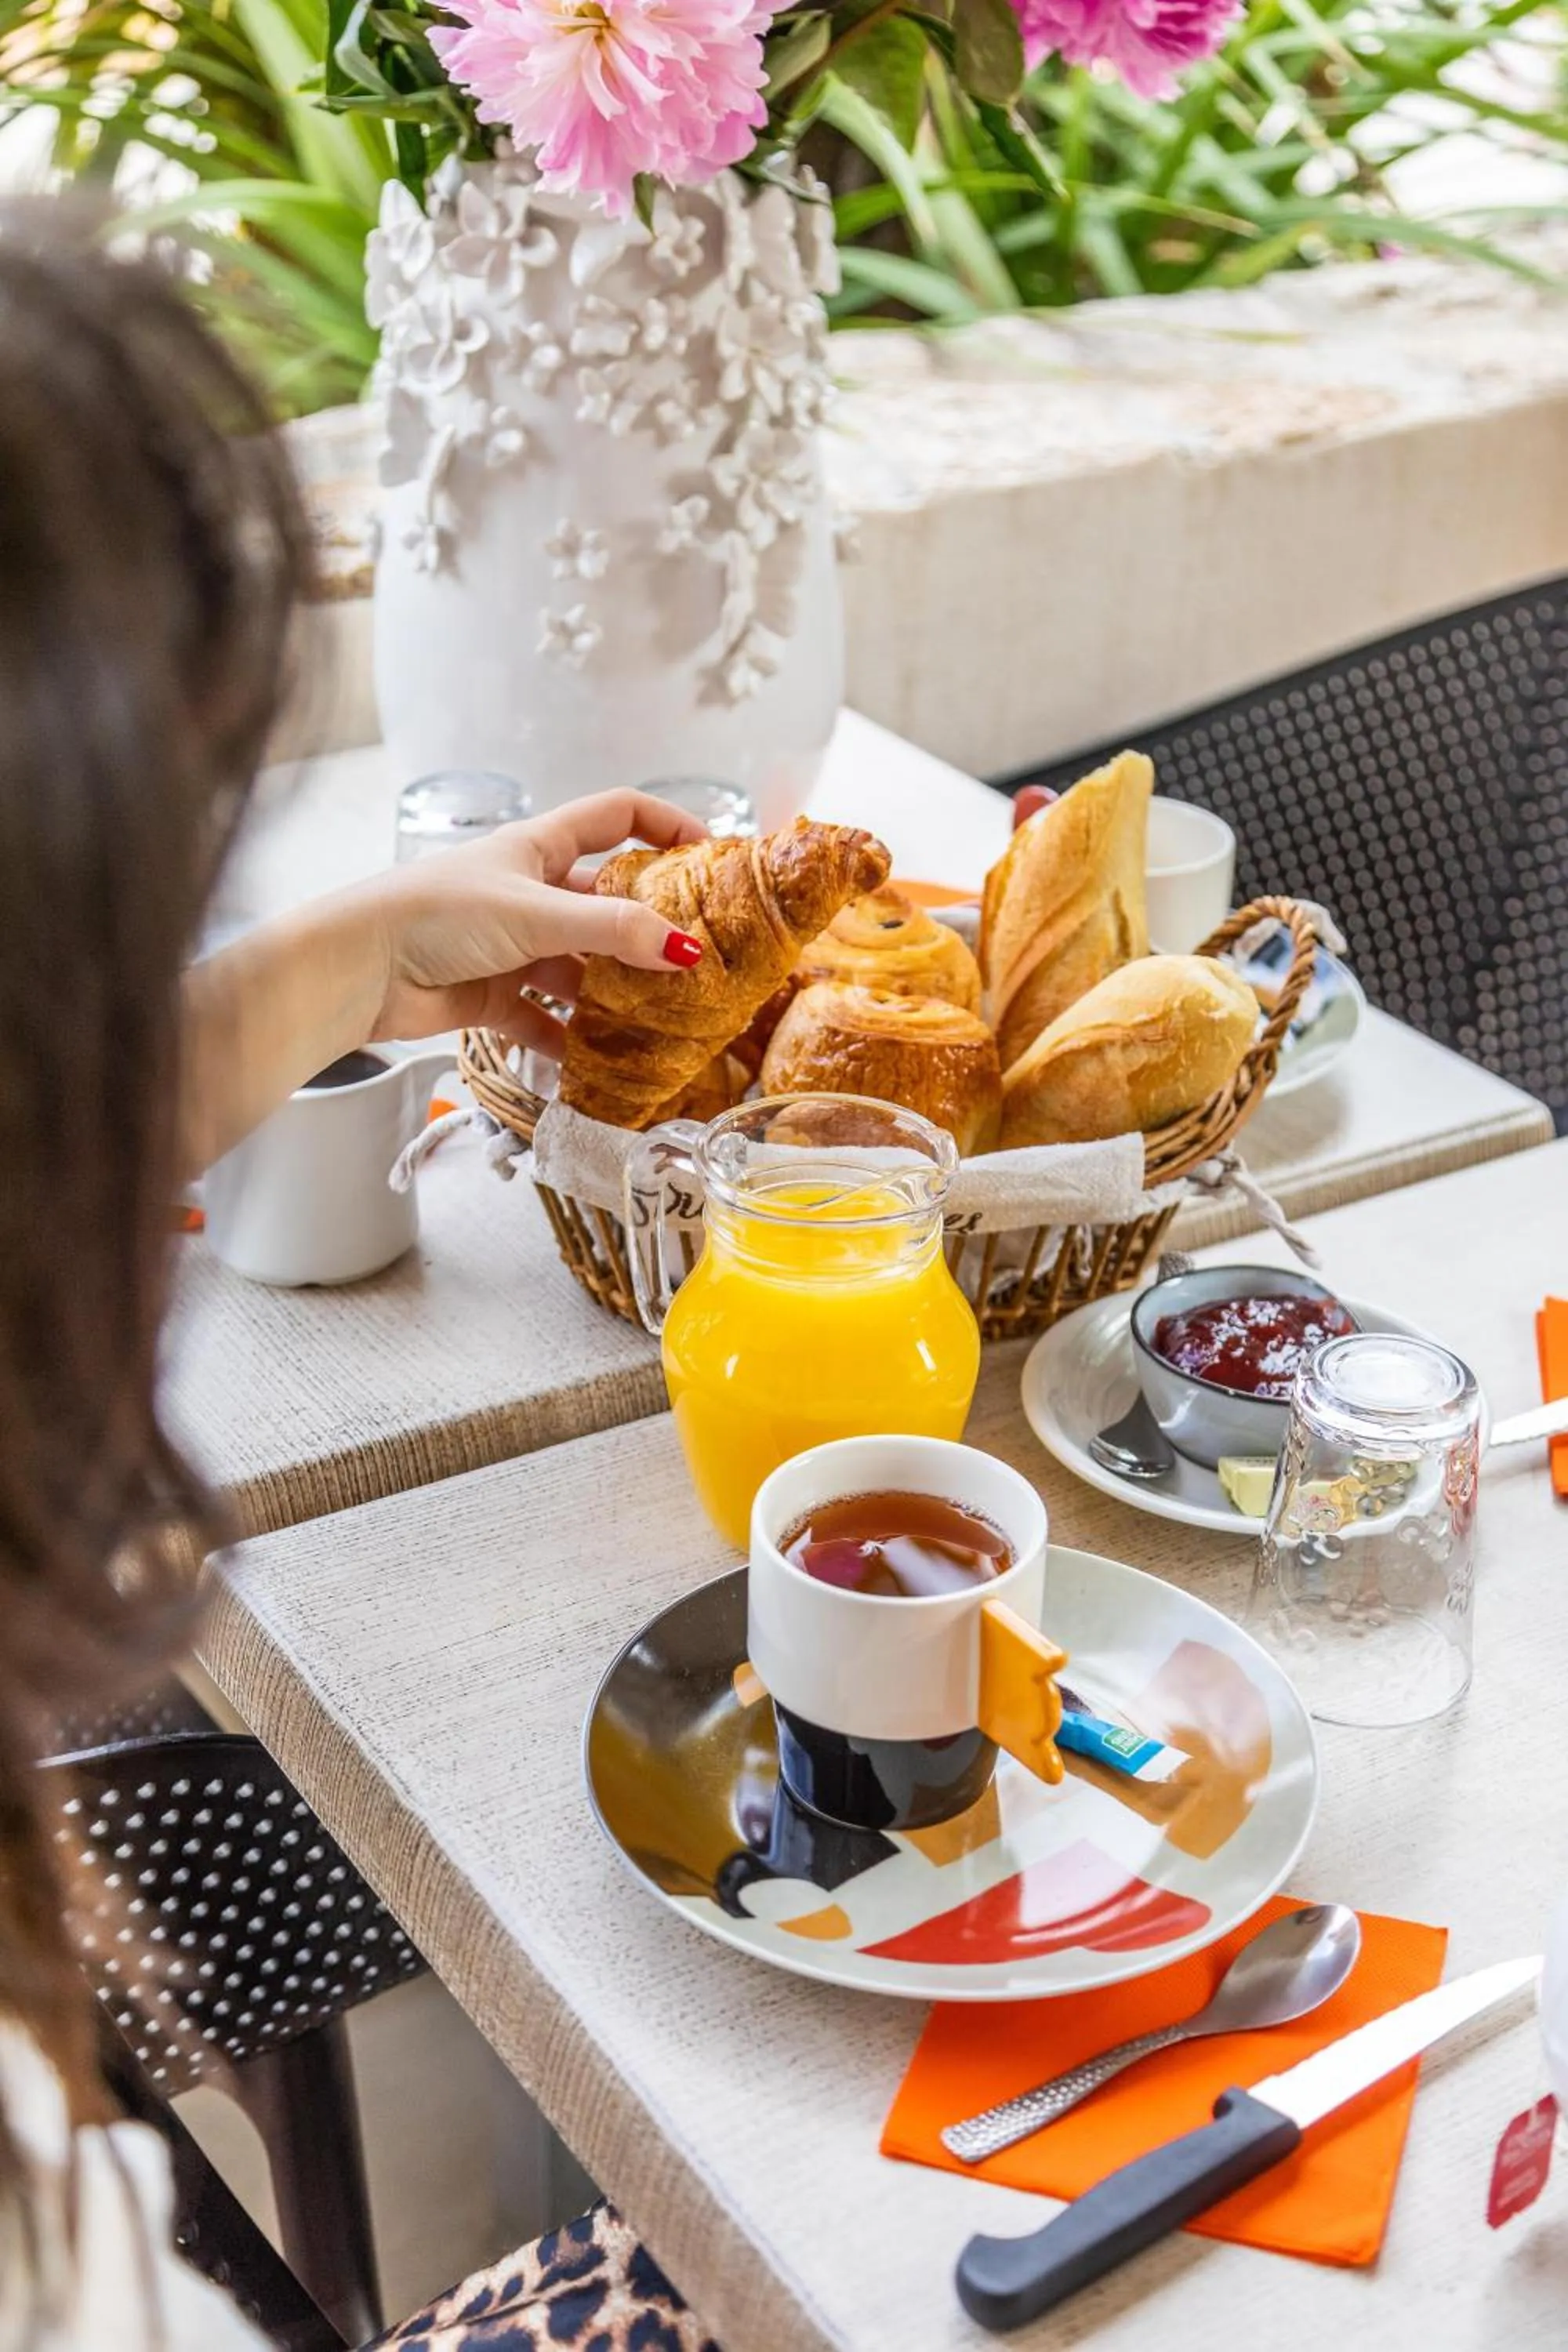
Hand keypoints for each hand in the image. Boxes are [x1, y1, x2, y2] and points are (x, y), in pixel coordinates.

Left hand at [363, 790, 708, 1055]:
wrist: (359, 969)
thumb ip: (612, 931)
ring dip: (617, 993)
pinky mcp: (494, 996)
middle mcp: (531, 892)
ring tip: (665, 1019)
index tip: (710, 851)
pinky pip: (546, 1020)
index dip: (665, 824)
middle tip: (702, 958)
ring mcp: (514, 947)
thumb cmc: (436, 915)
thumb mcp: (535, 914)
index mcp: (539, 848)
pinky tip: (602, 1062)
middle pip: (606, 903)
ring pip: (582, 968)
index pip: (616, 816)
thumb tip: (686, 949)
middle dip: (651, 929)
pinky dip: (572, 1040)